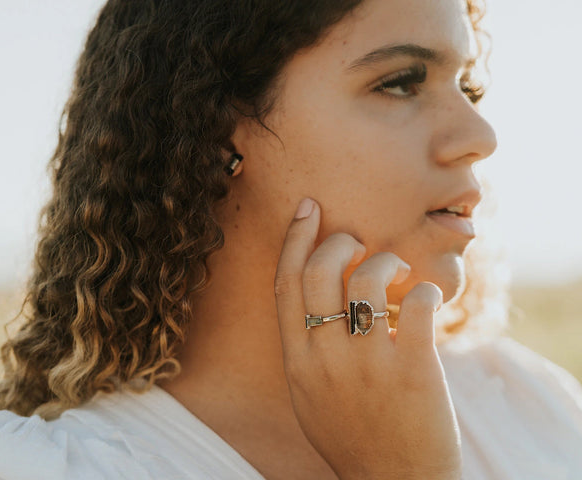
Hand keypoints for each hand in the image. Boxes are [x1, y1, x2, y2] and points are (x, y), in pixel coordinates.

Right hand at [274, 198, 461, 479]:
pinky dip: (425, 289)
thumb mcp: (307, 394)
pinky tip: (426, 298)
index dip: (294, 239)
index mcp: (297, 362)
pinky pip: (418, 304)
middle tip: (358, 241)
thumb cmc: (352, 436)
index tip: (308, 208)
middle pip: (320, 271)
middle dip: (339, 240)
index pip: (285, 284)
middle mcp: (326, 359)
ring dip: (386, 260)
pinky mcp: (414, 370)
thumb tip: (311, 296)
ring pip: (368, 279)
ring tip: (398, 271)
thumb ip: (304, 348)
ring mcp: (369, 365)